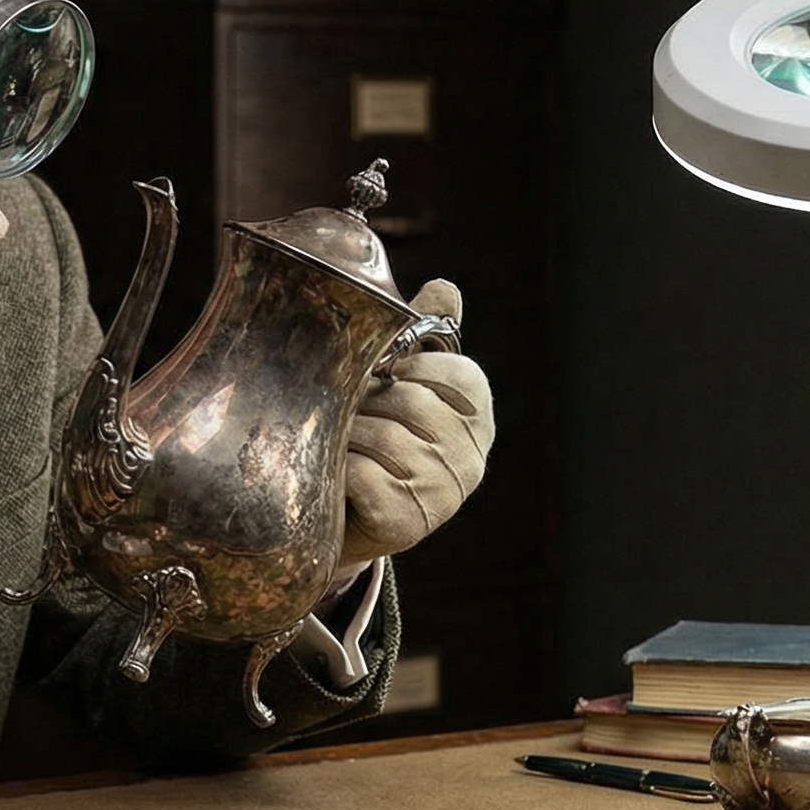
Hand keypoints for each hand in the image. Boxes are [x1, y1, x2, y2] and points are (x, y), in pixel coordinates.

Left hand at [339, 278, 494, 567]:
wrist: (348, 516)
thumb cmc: (380, 435)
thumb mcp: (405, 382)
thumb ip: (423, 334)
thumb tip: (443, 287)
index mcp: (476, 411)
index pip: (447, 369)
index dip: (400, 368)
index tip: (381, 380)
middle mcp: (470, 455)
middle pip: (407, 401)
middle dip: (364, 401)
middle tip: (345, 412)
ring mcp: (442, 492)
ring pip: (382, 436)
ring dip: (346, 435)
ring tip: (337, 441)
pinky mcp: (407, 521)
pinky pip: (362, 474)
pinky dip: (338, 469)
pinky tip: (334, 472)